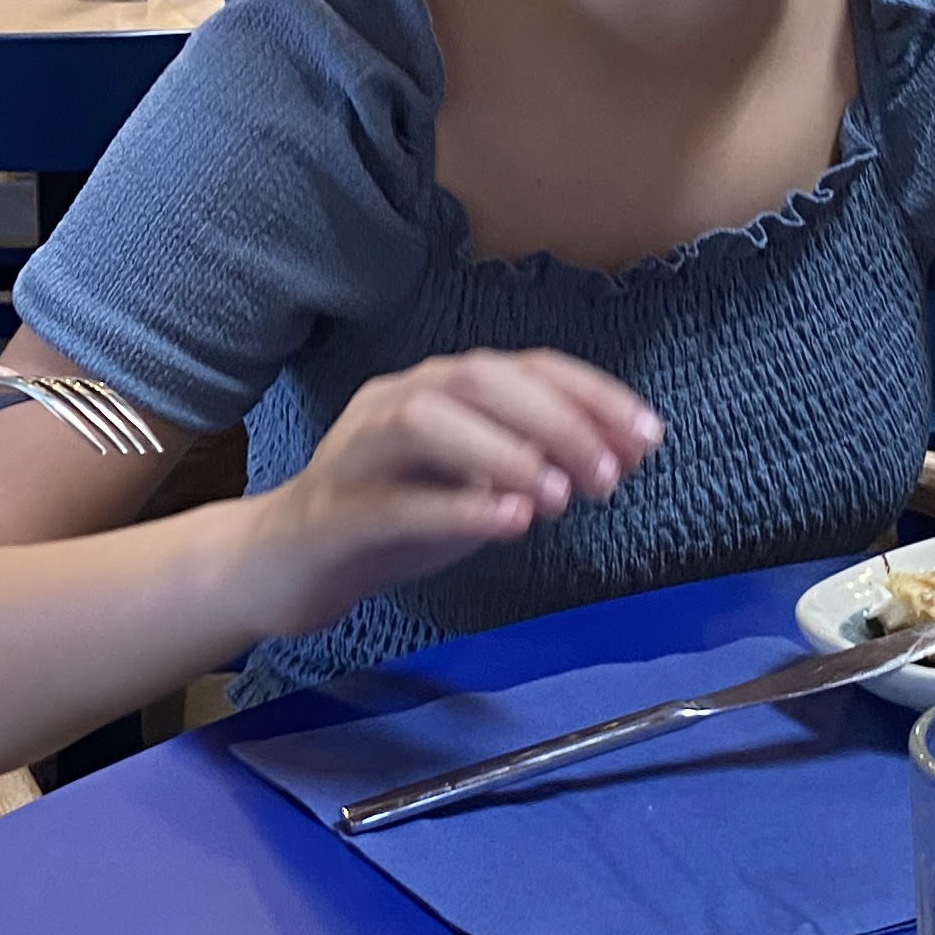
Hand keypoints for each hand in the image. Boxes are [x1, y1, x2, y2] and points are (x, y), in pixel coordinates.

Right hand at [242, 351, 661, 636]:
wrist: (284, 566)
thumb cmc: (390, 521)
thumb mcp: (474, 489)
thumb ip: (539, 468)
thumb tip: (624, 455)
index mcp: (438, 388)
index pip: (524, 368)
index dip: (592, 394)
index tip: (649, 436)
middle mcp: (396, 401)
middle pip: (479, 380)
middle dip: (557, 419)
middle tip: (610, 476)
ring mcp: (358, 451)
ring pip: (428, 421)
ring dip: (505, 451)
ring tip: (561, 496)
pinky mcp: (334, 512)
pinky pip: (394, 500)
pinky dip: (456, 506)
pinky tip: (509, 523)